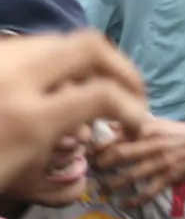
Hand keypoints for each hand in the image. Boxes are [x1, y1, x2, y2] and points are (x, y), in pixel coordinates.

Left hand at [0, 32, 147, 192]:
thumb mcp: (21, 179)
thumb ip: (65, 154)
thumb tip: (96, 137)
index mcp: (29, 117)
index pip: (103, 95)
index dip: (132, 109)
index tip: (137, 125)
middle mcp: (17, 78)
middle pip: (91, 47)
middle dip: (123, 70)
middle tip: (133, 95)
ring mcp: (0, 60)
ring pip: (63, 39)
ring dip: (93, 64)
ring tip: (101, 90)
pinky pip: (37, 47)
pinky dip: (62, 63)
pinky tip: (61, 89)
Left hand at [91, 118, 184, 204]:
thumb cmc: (177, 131)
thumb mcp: (156, 122)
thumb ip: (132, 126)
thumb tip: (108, 127)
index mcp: (146, 129)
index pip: (116, 136)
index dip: (98, 146)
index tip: (88, 153)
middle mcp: (151, 145)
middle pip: (119, 155)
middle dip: (101, 165)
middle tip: (92, 172)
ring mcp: (160, 162)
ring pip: (131, 174)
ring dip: (113, 184)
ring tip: (102, 189)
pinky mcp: (169, 176)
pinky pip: (149, 191)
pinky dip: (136, 199)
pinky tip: (125, 203)